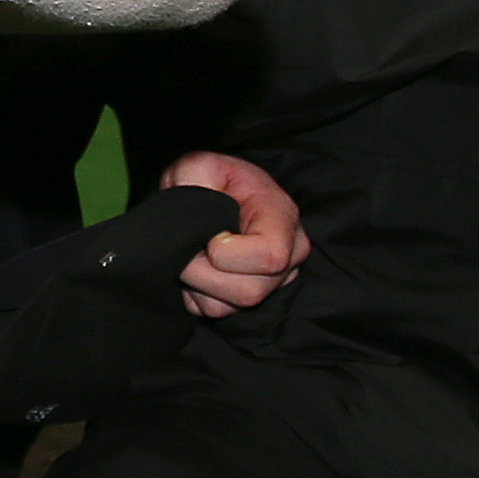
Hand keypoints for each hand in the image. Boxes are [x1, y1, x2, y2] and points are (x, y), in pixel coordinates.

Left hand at [161, 150, 307, 317]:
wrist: (215, 194)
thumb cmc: (214, 180)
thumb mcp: (201, 165)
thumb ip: (196, 176)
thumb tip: (194, 213)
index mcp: (282, 216)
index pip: (270, 256)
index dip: (227, 254)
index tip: (208, 237)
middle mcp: (290, 253)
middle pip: (248, 290)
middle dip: (202, 273)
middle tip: (188, 247)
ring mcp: (275, 280)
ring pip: (229, 307)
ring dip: (197, 284)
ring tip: (193, 254)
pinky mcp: (251, 298)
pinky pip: (215, 312)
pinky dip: (196, 295)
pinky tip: (198, 269)